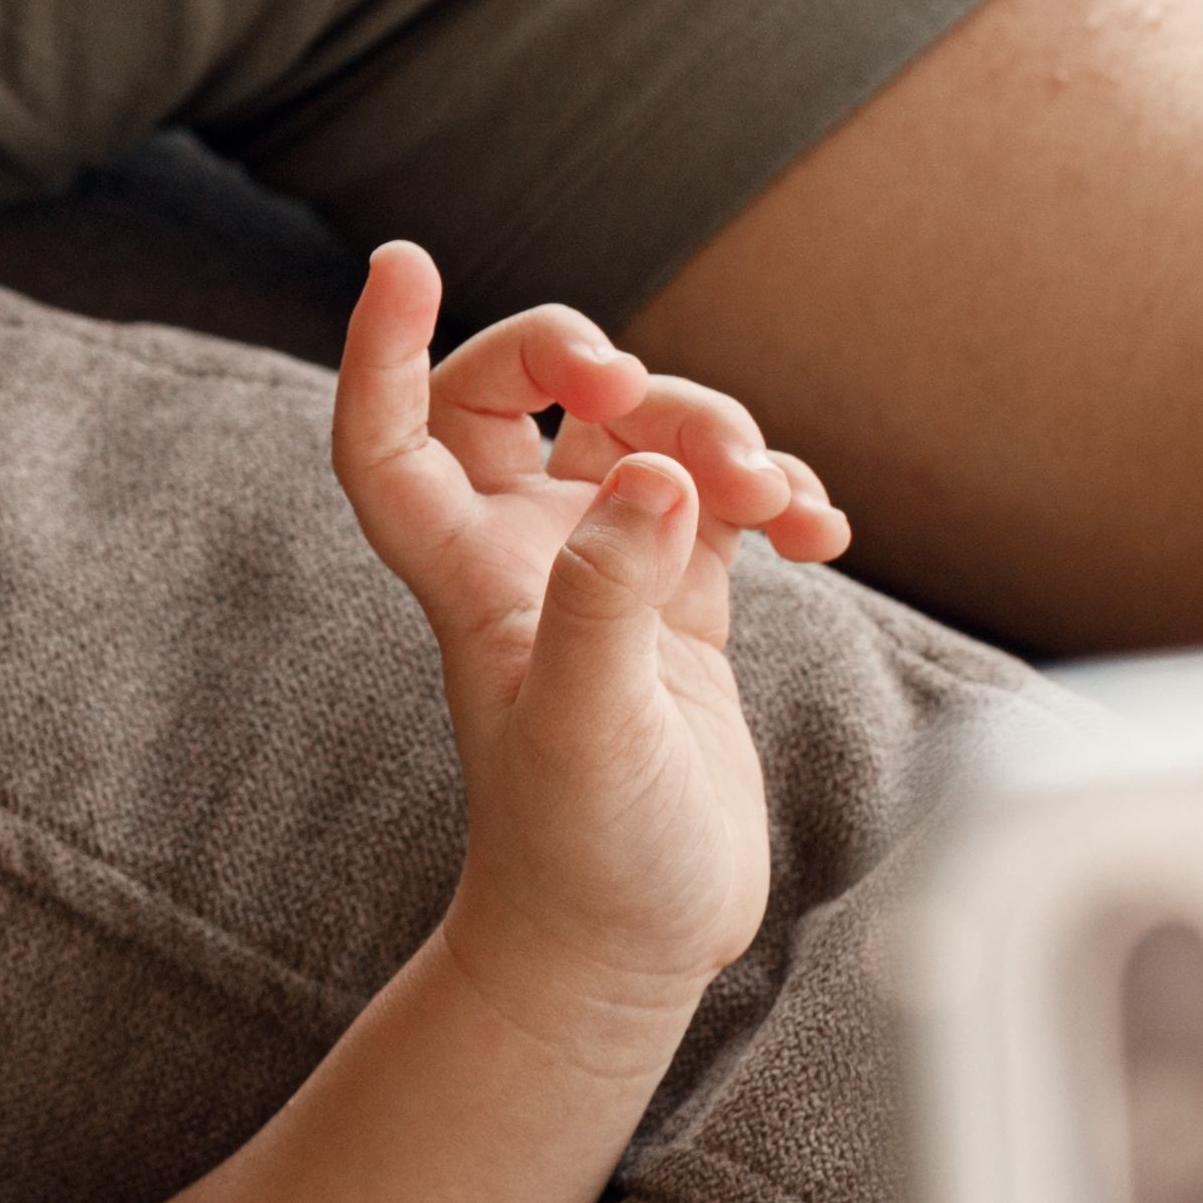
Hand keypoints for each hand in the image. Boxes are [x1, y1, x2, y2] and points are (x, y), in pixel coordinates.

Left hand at [331, 245, 842, 1004]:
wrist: (629, 940)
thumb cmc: (582, 851)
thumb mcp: (587, 728)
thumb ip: (607, 598)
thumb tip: (647, 474)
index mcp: (469, 575)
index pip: (391, 437)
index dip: (380, 347)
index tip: (402, 261)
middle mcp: (524, 557)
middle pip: (519, 398)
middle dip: (584, 357)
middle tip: (638, 385)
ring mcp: (605, 570)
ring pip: (641, 435)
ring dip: (713, 430)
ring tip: (775, 493)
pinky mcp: (680, 601)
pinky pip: (719, 498)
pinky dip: (775, 489)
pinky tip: (823, 530)